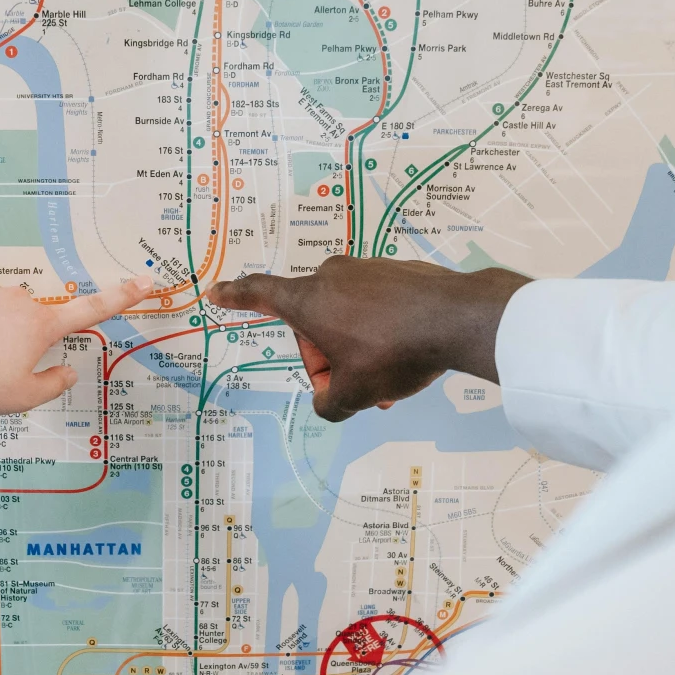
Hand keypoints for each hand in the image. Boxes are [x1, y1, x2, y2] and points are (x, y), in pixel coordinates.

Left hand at [0, 275, 151, 423]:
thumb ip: (51, 385)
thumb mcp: (20, 399)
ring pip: (0, 310)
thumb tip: (67, 370)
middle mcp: (20, 300)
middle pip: (31, 319)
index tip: (146, 279)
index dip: (123, 296)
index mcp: (40, 327)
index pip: (92, 310)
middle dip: (20, 338)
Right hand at [208, 256, 530, 422]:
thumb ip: (329, 404)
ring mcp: (368, 270)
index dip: (236, 297)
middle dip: (328, 359)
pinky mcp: (398, 272)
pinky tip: (407, 356)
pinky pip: (377, 306)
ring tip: (388, 383)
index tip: (216, 292)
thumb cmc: (394, 353)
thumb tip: (329, 400)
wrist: (458, 319)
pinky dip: (382, 333)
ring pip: (348, 317)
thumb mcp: (354, 394)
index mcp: (310, 301)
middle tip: (354, 388)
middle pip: (312, 322)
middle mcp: (333, 277)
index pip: (261, 295)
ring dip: (358, 351)